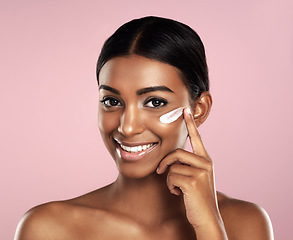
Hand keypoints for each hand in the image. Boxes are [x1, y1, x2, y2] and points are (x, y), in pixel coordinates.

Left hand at [156, 108, 225, 237]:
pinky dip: (170, 186)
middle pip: (177, 152)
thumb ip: (187, 165)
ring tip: (176, 188)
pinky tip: (177, 193)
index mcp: (206, 160)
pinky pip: (171, 176)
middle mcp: (206, 163)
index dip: (190, 124)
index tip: (186, 110)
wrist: (207, 218)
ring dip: (169, 179)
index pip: (197, 138)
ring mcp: (200, 171)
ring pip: (172, 166)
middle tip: (160, 171)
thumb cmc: (197, 198)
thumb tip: (170, 159)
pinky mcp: (193, 181)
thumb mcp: (195, 178)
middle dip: (165, 162)